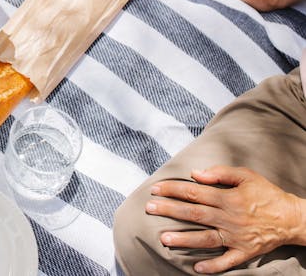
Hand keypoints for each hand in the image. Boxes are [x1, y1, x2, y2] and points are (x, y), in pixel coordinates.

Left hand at [146, 166, 305, 273]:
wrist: (292, 218)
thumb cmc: (267, 194)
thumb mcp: (246, 176)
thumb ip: (220, 173)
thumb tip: (196, 174)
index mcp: (228, 198)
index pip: (194, 193)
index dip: (172, 190)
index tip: (154, 189)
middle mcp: (229, 218)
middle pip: (194, 214)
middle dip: (169, 210)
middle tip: (148, 208)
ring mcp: (236, 237)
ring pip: (206, 238)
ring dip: (184, 239)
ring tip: (164, 239)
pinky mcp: (244, 252)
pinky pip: (227, 261)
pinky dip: (213, 266)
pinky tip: (197, 268)